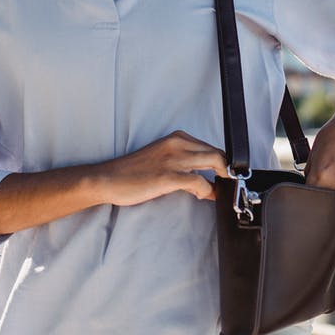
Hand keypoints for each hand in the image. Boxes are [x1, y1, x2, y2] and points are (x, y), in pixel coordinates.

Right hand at [98, 131, 228, 204]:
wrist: (108, 179)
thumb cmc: (133, 172)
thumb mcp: (161, 158)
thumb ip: (183, 161)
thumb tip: (205, 177)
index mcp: (176, 138)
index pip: (210, 146)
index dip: (221, 162)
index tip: (223, 176)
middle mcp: (177, 144)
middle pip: (217, 153)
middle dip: (226, 171)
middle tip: (225, 185)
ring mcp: (173, 160)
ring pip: (214, 162)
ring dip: (221, 180)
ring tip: (216, 192)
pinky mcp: (168, 177)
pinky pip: (200, 182)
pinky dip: (207, 191)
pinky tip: (201, 196)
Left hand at [304, 82, 334, 191]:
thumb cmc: (334, 135)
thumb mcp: (313, 153)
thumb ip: (309, 173)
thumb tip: (305, 187)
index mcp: (321, 174)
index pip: (306, 194)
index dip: (302, 191)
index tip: (304, 187)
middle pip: (320, 200)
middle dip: (315, 193)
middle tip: (316, 181)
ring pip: (333, 200)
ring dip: (328, 194)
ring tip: (329, 178)